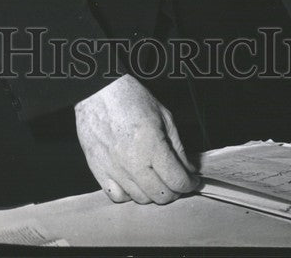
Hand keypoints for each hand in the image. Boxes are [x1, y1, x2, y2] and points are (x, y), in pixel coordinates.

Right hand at [75, 74, 199, 204]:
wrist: (98, 92)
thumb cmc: (131, 99)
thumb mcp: (164, 116)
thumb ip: (177, 147)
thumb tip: (188, 169)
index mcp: (151, 145)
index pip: (176, 180)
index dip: (189, 184)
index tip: (191, 181)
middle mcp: (132, 162)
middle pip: (160, 196)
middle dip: (174, 191)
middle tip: (175, 180)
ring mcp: (114, 169)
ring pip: (140, 199)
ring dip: (153, 193)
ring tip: (156, 179)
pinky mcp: (98, 171)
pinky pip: (117, 196)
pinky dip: (129, 194)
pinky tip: (134, 181)